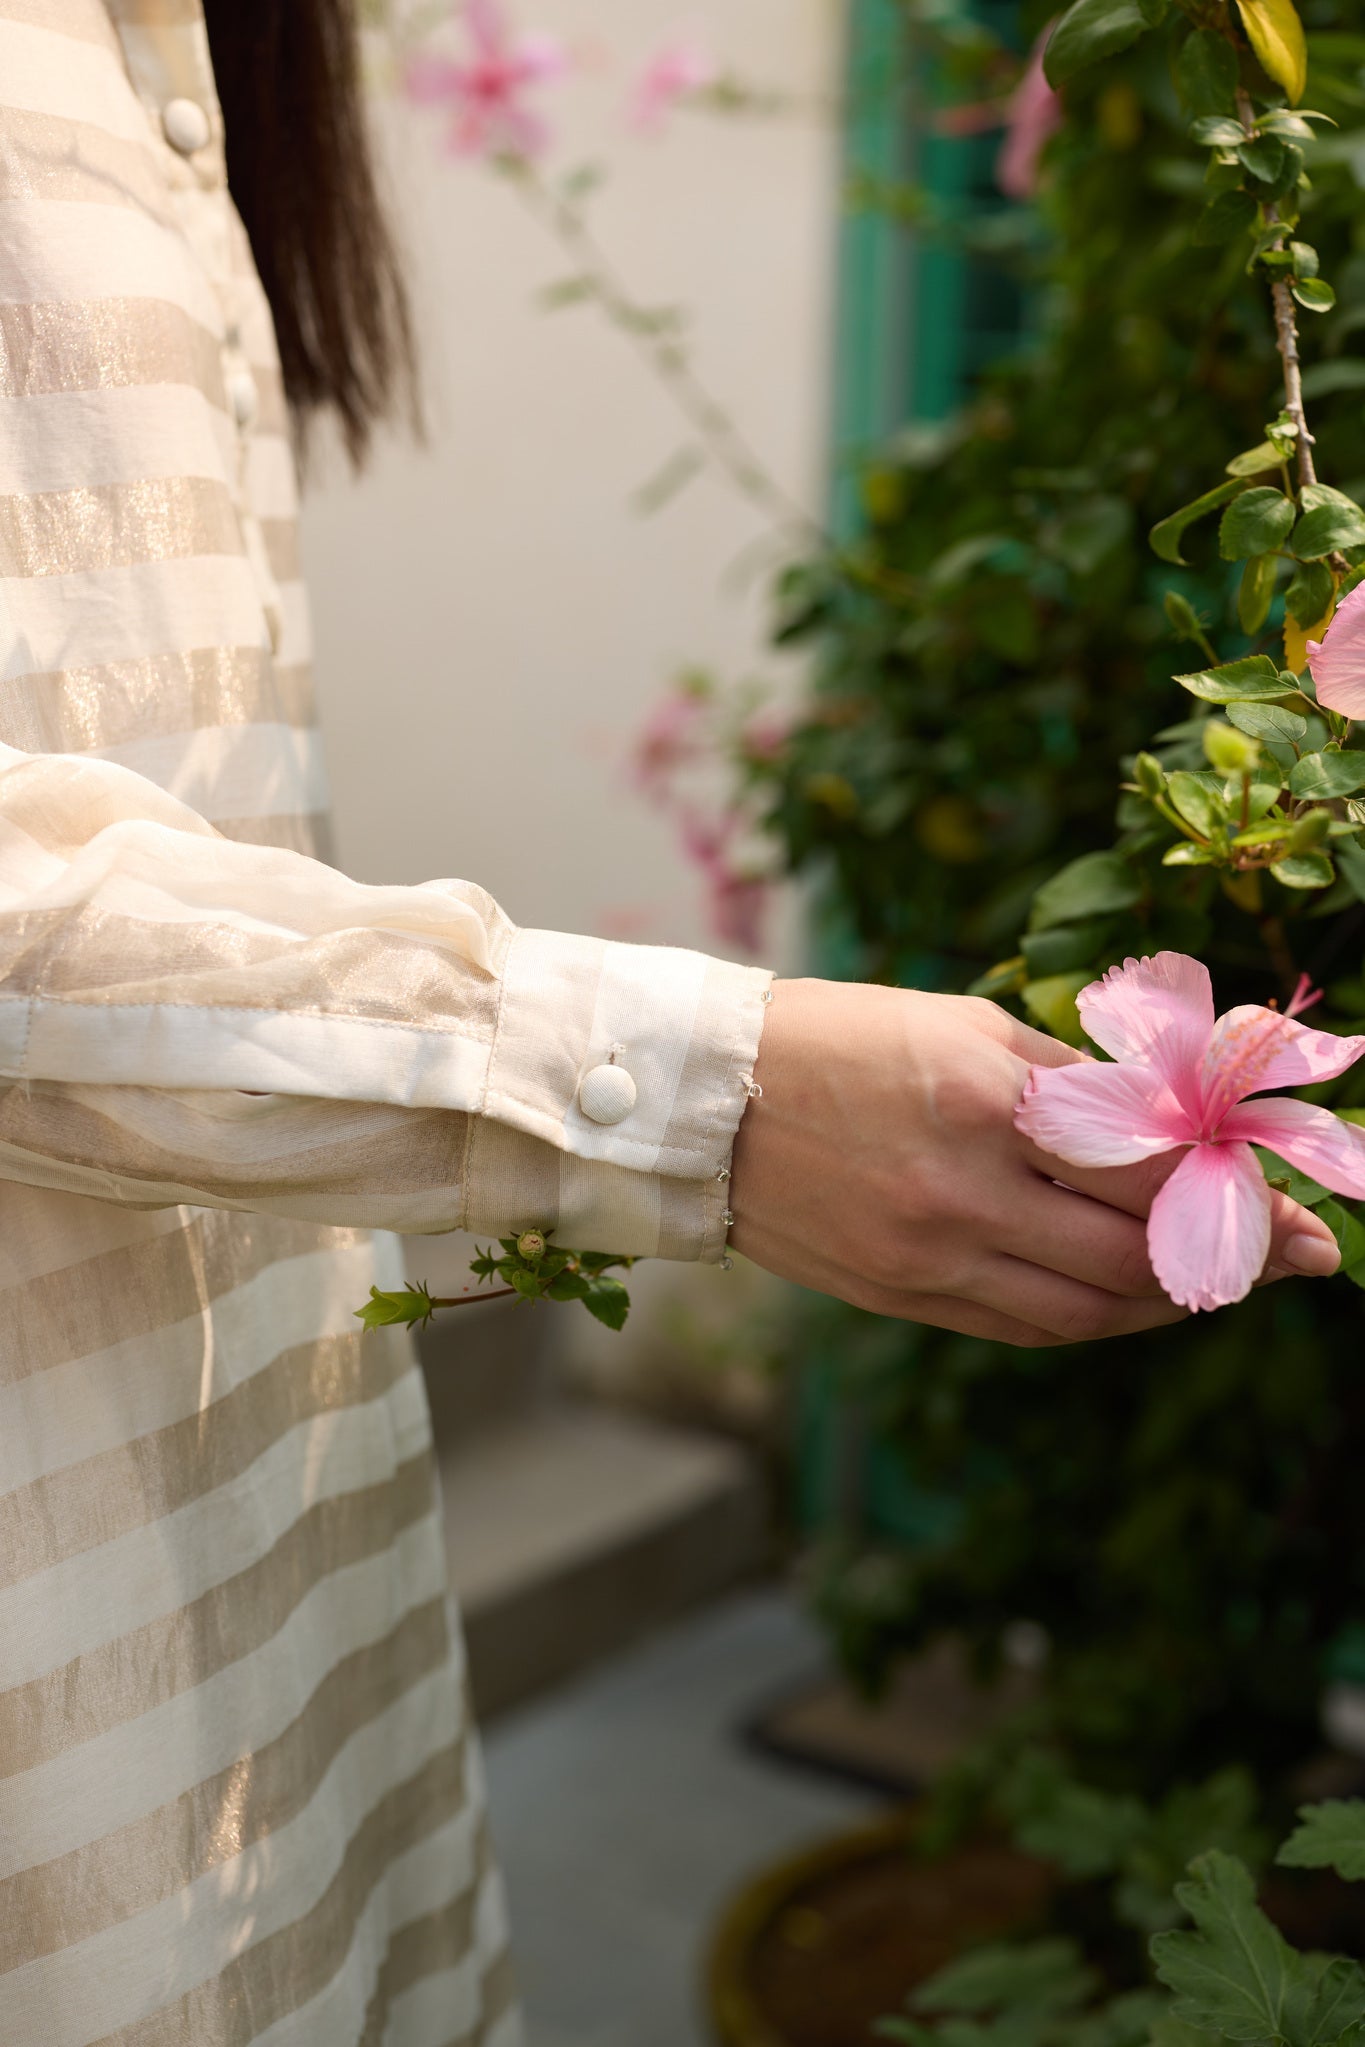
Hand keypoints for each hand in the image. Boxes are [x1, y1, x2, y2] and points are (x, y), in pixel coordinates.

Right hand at [728, 978, 1340, 1346]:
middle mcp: (967, 1187)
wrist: (710, 1103)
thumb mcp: (963, 1026)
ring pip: (1091, 1308)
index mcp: (989, 1098)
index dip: (1240, 1191)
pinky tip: (1133, 1300)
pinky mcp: (904, 1296)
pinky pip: (1028, 1326)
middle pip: (1138, 1252)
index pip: (1149, 1164)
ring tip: (1226, 1281)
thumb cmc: (840, 1039)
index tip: (1303, 1205)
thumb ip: (1069, 1082)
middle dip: (1238, 1257)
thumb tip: (1172, 1127)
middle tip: (1303, 1254)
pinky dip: (1097, 1319)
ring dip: (1175, 1300)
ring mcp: (932, 1254)